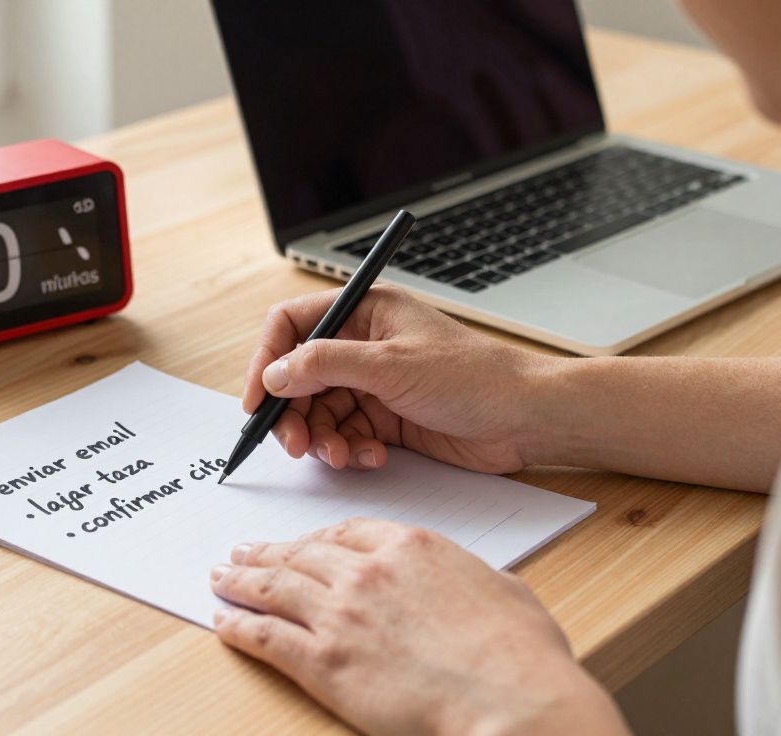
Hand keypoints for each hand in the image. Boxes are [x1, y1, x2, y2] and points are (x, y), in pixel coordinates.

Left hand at [210, 518, 627, 735]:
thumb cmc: (521, 653)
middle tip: (243, 552)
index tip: (300, 543)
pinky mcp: (323, 662)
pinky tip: (225, 622)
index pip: (346, 533)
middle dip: (267, 553)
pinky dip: (240, 627)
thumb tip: (471, 583)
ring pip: (274, 588)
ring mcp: (341, 614)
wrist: (510, 699)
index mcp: (411, 547)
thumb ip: (470, 576)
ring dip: (241, 581)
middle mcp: (367, 572)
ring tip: (221, 577)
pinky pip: (266, 637)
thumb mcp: (504, 589)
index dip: (314, 539)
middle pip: (302, 555)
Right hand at [242, 285, 549, 473]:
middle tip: (296, 445)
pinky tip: (374, 456)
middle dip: (294, 414)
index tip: (256, 401)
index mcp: (363, 311)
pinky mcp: (385, 418)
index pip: (291, 326)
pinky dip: (349, 450)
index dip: (266, 361)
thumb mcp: (390, 365)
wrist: (524, 419)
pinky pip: (345, 435)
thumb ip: (324, 366)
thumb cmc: (473, 377)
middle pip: (298, 377)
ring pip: (319, 412)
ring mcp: (373, 383)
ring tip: (343, 456)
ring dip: (323, 439)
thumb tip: (273, 375)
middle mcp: (362, 344)